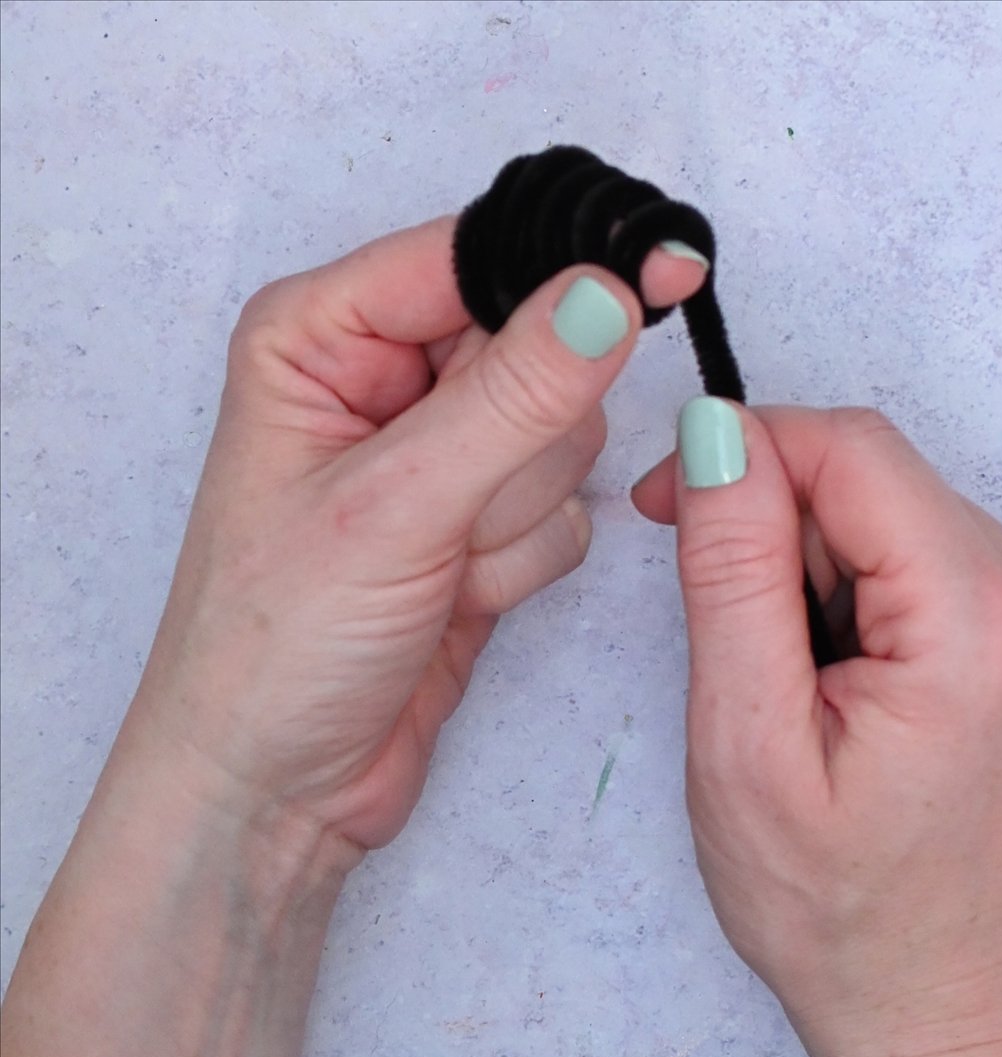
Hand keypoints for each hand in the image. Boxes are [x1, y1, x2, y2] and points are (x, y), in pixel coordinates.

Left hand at [127, 218, 706, 853]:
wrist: (278, 789)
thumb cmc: (275, 648)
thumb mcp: (392, 508)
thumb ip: (511, 399)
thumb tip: (608, 298)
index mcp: (324, 336)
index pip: (473, 256)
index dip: (565, 271)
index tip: (660, 280)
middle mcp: (386, 383)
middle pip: (539, 348)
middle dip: (516, 446)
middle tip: (445, 509)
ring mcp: (442, 459)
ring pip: (566, 437)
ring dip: (516, 517)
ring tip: (436, 568)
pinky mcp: (484, 524)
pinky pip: (567, 509)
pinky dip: (525, 562)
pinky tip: (455, 598)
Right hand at [633, 401, 1001, 1047]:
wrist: (929, 998)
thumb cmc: (832, 907)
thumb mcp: (744, 744)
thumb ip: (732, 574)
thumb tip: (717, 435)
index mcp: (980, 626)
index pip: (850, 449)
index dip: (742, 451)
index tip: (668, 504)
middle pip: (873, 475)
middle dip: (772, 520)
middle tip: (717, 618)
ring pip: (891, 508)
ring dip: (811, 560)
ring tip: (785, 672)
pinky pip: (920, 548)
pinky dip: (853, 585)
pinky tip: (834, 671)